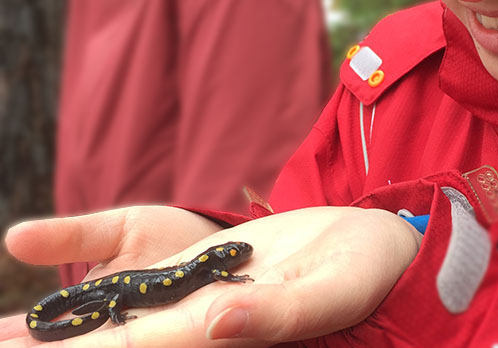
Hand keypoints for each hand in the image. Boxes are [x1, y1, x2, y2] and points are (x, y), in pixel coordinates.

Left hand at [0, 206, 421, 346]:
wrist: (373, 248)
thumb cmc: (366, 275)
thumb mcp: (328, 292)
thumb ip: (275, 312)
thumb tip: (215, 321)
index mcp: (226, 331)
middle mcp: (202, 323)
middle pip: (121, 342)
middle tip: (0, 341)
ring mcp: (197, 298)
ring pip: (118, 318)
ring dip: (62, 332)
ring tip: (4, 334)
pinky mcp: (202, 270)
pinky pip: (139, 284)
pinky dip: (92, 296)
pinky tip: (51, 299)